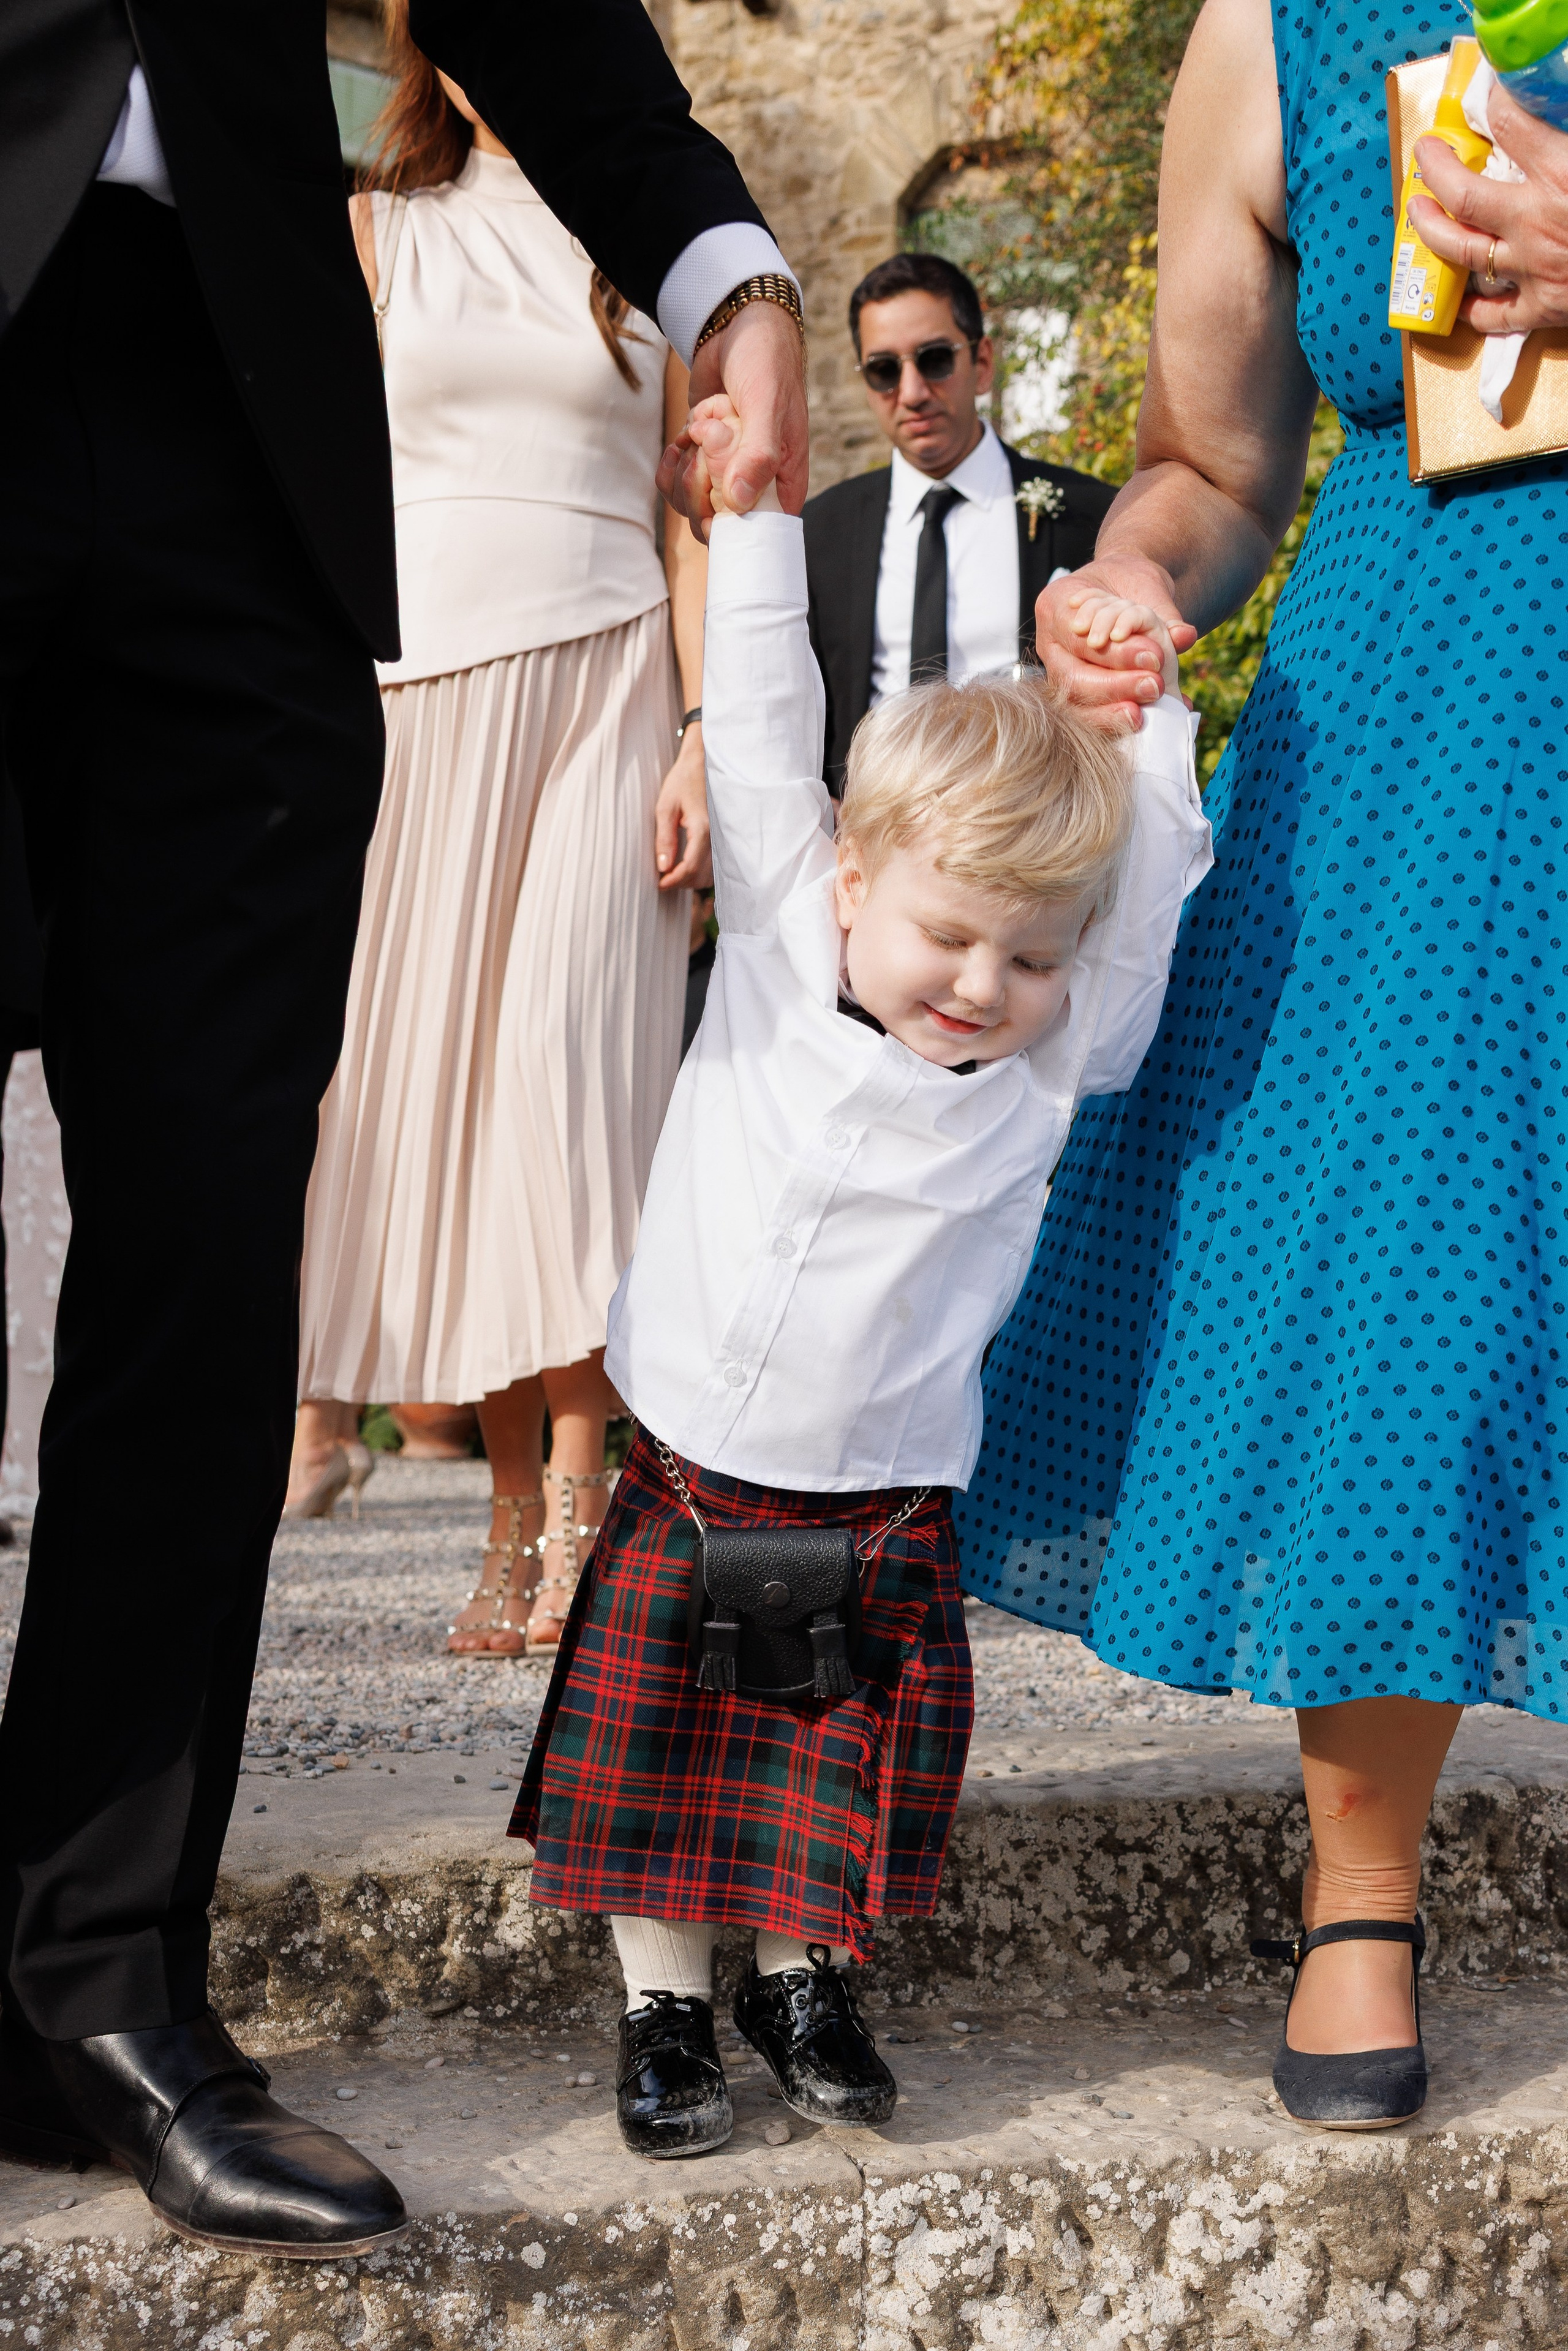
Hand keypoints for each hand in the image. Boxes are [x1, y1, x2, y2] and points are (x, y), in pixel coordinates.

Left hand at [654, 728, 711, 890]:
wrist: (704, 764)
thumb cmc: (683, 781)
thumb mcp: (665, 807)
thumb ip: (664, 838)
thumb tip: (662, 867)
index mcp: (702, 829)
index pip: (691, 868)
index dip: (673, 881)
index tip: (659, 884)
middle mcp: (717, 837)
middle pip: (701, 876)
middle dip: (681, 883)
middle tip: (662, 878)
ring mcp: (724, 839)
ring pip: (711, 875)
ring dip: (691, 880)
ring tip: (673, 871)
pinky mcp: (725, 839)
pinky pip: (716, 866)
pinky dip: (701, 872)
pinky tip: (686, 865)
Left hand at [657, 298, 807, 534]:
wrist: (737, 327)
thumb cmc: (765, 362)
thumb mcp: (766, 405)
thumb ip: (758, 455)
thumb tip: (739, 503)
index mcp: (782, 482)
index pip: (758, 532)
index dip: (732, 527)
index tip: (715, 500)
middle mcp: (753, 485)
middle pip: (716, 524)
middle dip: (701, 488)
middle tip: (707, 445)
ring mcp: (723, 474)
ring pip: (691, 504)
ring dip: (687, 466)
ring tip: (703, 427)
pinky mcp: (698, 460)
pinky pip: (674, 483)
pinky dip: (672, 461)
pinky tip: (685, 434)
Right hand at [1035, 559, 1197, 732]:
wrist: (1123, 593)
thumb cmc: (1127, 584)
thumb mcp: (1145, 588)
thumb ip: (1164, 614)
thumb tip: (1184, 637)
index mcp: (1055, 607)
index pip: (1078, 637)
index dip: (1115, 654)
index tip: (1155, 658)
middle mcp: (1050, 645)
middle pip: (1071, 678)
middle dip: (1114, 687)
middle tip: (1155, 687)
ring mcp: (1058, 673)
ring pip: (1073, 704)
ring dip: (1110, 713)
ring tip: (1144, 715)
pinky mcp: (1072, 697)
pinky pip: (1086, 717)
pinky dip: (1115, 724)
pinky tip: (1147, 725)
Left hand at [1410, 81, 1567, 333]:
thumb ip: (1567, 138)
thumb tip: (1556, 111)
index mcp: (1563, 173)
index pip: (1511, 125)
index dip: (1495, 105)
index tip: (1488, 100)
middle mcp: (1536, 220)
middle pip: (1462, 193)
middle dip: (1435, 170)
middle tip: (1425, 156)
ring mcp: (1533, 268)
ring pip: (1461, 250)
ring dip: (1430, 230)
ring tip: (1417, 212)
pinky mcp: (1542, 308)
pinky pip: (1493, 315)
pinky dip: (1470, 308)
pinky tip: (1458, 297)